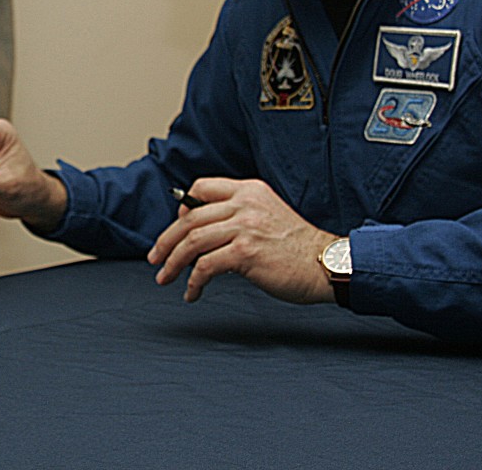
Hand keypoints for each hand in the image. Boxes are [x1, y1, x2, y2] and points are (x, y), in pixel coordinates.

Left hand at [147, 178, 337, 304]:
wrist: (326, 264)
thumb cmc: (298, 248)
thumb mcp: (267, 215)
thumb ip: (240, 216)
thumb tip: (204, 233)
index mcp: (249, 191)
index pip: (202, 188)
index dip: (183, 208)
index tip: (175, 229)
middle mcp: (244, 204)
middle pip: (190, 218)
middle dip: (167, 241)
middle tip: (155, 258)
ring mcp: (245, 227)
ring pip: (192, 241)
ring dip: (173, 263)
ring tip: (165, 278)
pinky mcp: (245, 252)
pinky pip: (205, 266)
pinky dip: (193, 282)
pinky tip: (192, 293)